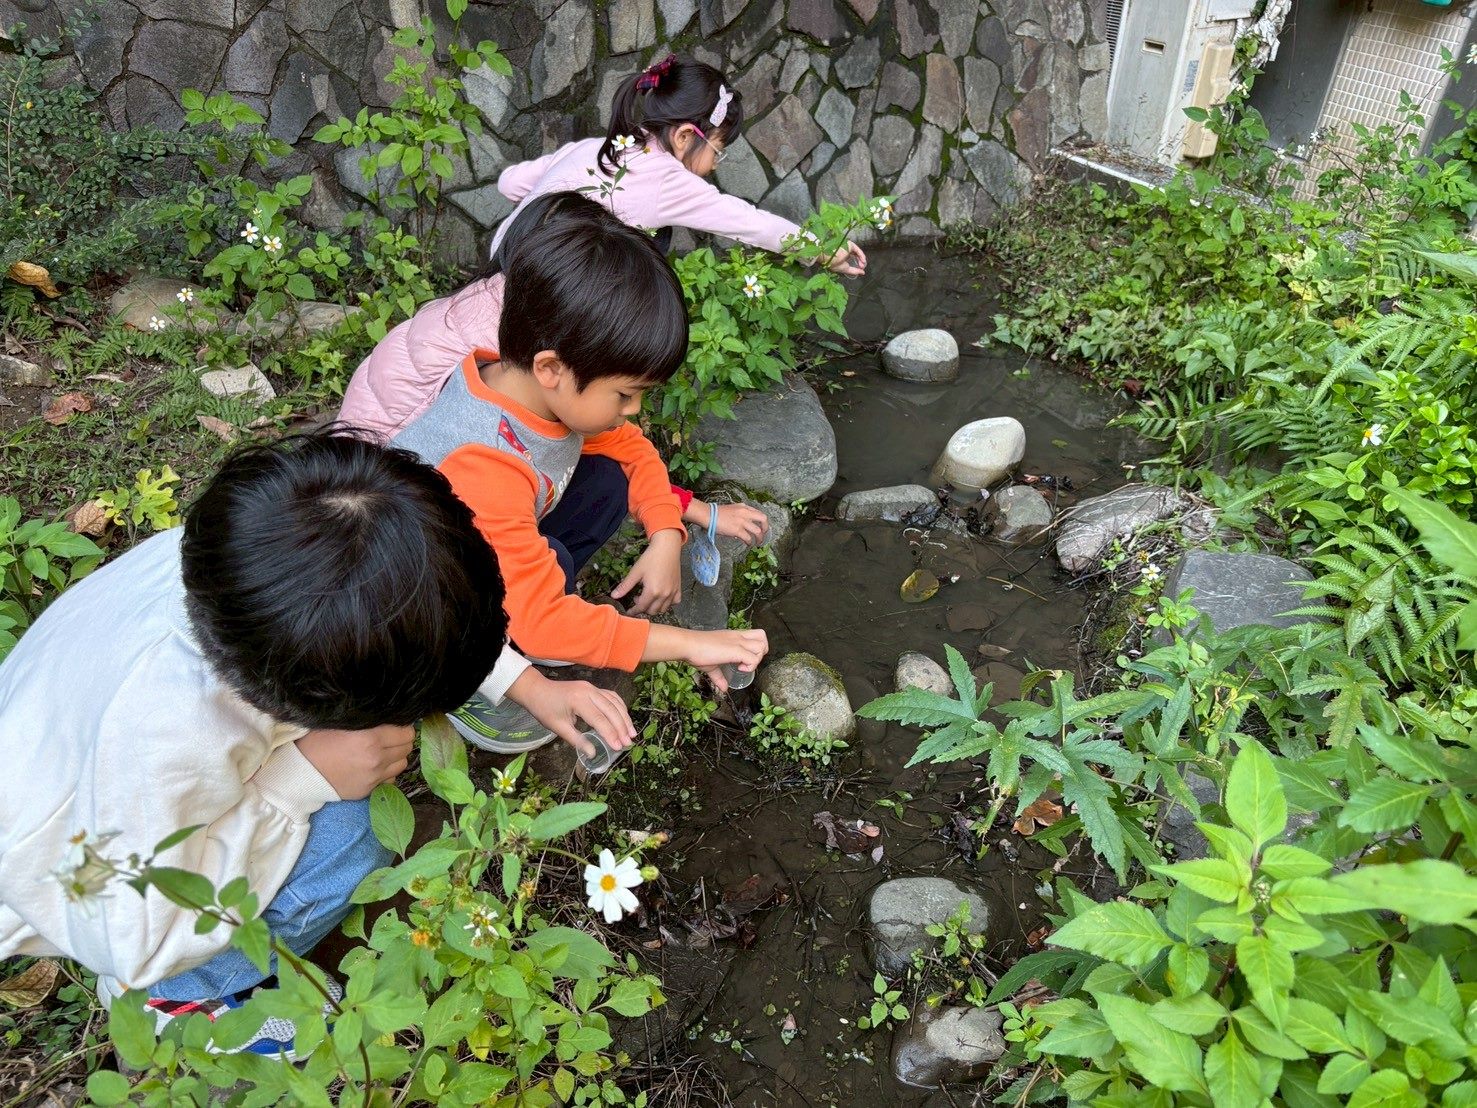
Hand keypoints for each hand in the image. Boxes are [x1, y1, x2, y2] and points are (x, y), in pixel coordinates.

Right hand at [297, 724, 414, 799]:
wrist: (300, 774)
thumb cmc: (316, 744)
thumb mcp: (339, 723)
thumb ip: (366, 719)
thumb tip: (386, 713)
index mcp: (370, 738)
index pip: (405, 732)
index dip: (402, 726)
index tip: (395, 725)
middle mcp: (376, 757)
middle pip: (406, 747)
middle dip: (401, 740)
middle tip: (390, 737)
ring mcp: (374, 776)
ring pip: (402, 763)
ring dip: (396, 756)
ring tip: (383, 752)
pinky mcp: (369, 790)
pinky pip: (391, 779)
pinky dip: (388, 772)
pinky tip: (375, 767)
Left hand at [506, 668, 635, 758]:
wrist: (536, 690)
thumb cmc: (544, 709)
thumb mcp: (558, 727)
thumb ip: (577, 740)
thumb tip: (592, 754)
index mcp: (578, 700)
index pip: (599, 719)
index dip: (610, 734)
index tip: (618, 747)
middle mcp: (588, 691)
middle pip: (611, 710)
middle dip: (621, 727)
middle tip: (628, 743)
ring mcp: (592, 687)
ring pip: (614, 702)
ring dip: (624, 717)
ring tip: (631, 733)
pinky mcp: (592, 687)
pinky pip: (611, 696)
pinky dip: (619, 707)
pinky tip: (624, 718)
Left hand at [611, 529, 682, 615]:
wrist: (667, 547)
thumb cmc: (651, 557)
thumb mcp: (636, 572)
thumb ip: (625, 586)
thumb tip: (614, 596)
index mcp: (652, 591)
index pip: (641, 607)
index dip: (634, 611)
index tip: (629, 611)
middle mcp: (664, 594)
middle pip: (652, 611)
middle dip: (643, 608)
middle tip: (638, 598)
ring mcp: (673, 592)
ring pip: (663, 609)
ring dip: (654, 607)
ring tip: (648, 597)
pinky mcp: (678, 588)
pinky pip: (675, 602)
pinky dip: (668, 603)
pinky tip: (662, 596)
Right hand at [684, 627, 767, 691]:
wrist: (687, 645)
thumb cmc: (696, 651)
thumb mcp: (711, 665)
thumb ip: (719, 676)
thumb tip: (723, 688)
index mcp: (734, 636)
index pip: (756, 634)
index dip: (756, 648)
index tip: (746, 659)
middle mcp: (738, 637)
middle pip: (763, 636)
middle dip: (761, 651)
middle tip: (750, 661)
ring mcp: (738, 642)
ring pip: (761, 646)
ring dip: (756, 659)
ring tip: (744, 666)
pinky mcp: (736, 650)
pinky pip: (753, 659)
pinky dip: (749, 667)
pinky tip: (739, 669)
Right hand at [712, 502, 769, 544]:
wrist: (708, 515)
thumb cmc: (717, 513)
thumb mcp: (732, 509)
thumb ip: (740, 514)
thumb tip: (744, 524)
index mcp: (744, 507)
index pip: (759, 513)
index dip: (762, 522)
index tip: (762, 528)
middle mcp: (745, 513)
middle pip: (763, 519)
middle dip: (766, 528)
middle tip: (764, 535)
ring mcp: (742, 521)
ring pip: (757, 531)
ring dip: (759, 538)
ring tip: (757, 543)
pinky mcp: (737, 530)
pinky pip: (748, 538)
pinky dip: (750, 542)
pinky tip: (748, 544)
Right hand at [827, 241, 866, 276]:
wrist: (829, 256)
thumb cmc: (834, 263)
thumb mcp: (845, 269)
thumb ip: (854, 271)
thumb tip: (863, 272)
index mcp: (842, 256)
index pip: (852, 259)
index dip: (857, 264)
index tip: (860, 269)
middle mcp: (846, 251)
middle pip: (856, 256)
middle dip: (860, 262)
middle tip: (862, 267)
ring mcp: (848, 247)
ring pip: (857, 253)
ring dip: (861, 259)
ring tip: (863, 264)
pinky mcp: (850, 245)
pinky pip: (857, 250)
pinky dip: (861, 255)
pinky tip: (863, 260)